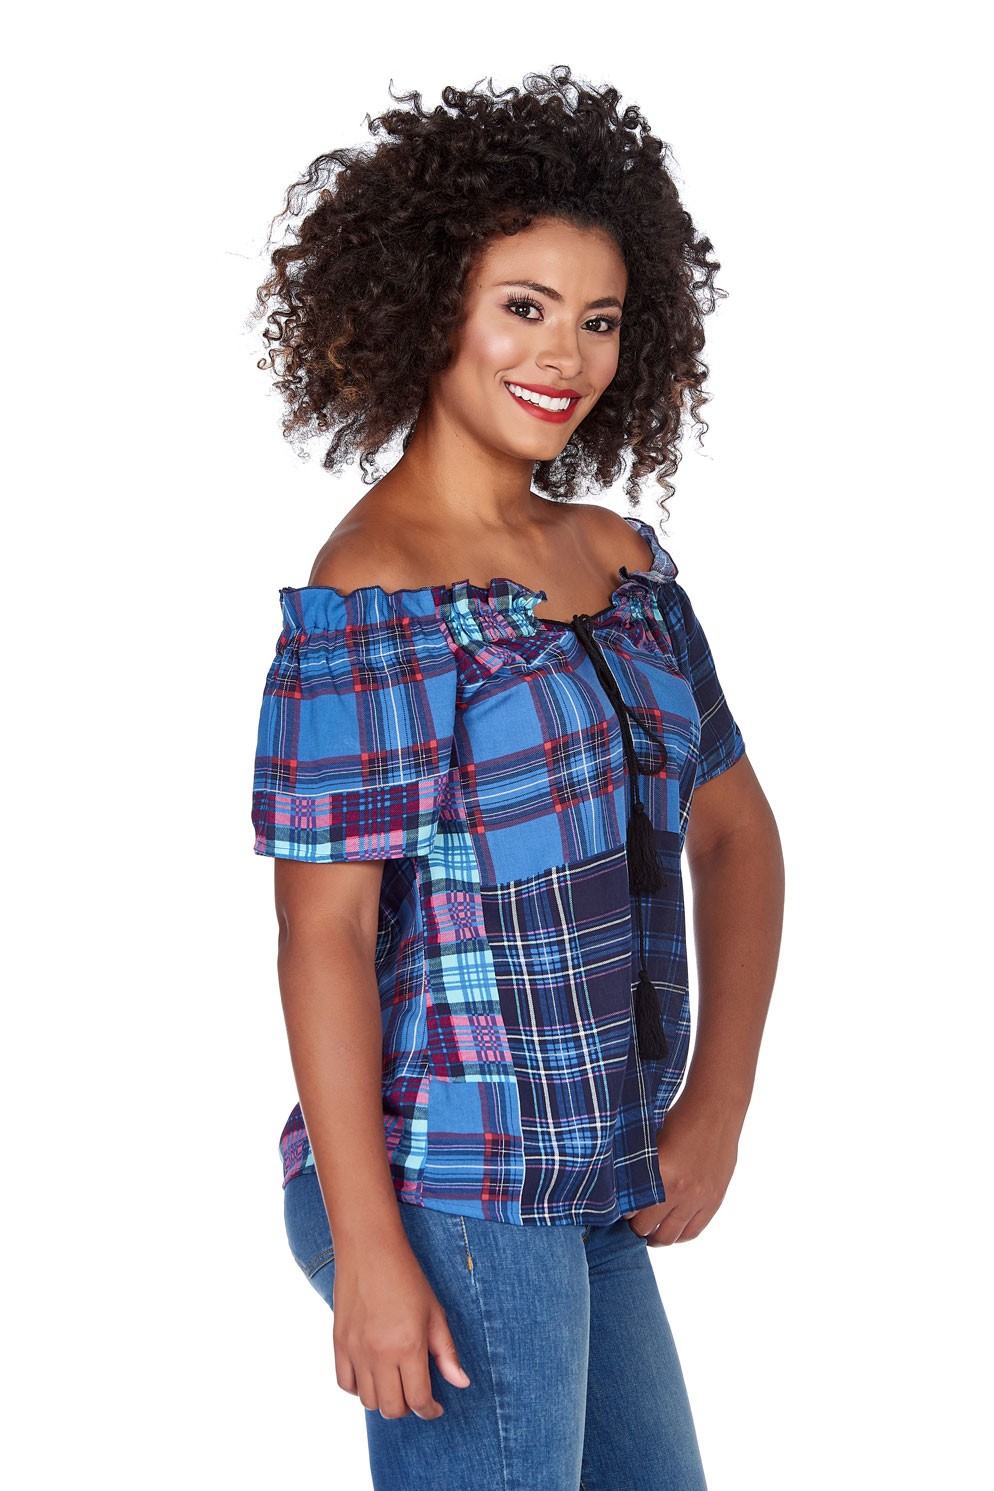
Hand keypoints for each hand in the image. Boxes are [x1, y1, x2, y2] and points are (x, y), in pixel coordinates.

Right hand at [332, 1236, 470, 1418]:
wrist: (370, 1250)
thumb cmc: (407, 1278)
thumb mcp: (434, 1313)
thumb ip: (446, 1353)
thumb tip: (461, 1383)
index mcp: (409, 1346)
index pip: (419, 1400)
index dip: (430, 1410)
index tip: (435, 1407)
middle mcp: (380, 1354)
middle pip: (392, 1408)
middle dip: (408, 1408)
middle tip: (416, 1393)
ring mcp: (356, 1350)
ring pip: (368, 1402)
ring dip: (384, 1399)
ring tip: (395, 1382)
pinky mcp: (339, 1343)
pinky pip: (345, 1385)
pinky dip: (359, 1389)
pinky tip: (372, 1375)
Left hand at [624, 1092, 741, 1245]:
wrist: (715, 1110)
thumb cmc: (679, 1119)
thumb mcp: (652, 1143)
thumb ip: (640, 1170)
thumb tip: (623, 1191)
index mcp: (658, 1173)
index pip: (630, 1211)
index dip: (621, 1214)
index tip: (617, 1212)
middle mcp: (678, 1190)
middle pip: (647, 1229)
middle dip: (635, 1229)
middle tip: (631, 1224)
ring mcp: (698, 1198)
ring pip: (670, 1236)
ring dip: (656, 1238)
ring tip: (649, 1233)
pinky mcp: (714, 1200)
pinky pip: (693, 1232)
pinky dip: (679, 1236)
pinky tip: (671, 1231)